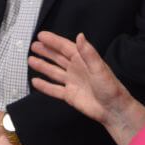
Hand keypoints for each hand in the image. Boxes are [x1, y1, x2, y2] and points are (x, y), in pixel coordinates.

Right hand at [28, 32, 144, 144]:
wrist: (113, 110)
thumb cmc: (110, 87)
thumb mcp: (99, 68)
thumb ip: (88, 53)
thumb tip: (80, 36)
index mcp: (83, 60)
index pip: (65, 47)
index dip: (53, 41)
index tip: (41, 35)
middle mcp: (76, 69)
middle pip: (57, 57)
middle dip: (45, 51)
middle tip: (33, 45)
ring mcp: (72, 82)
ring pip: (53, 72)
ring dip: (42, 66)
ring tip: (30, 60)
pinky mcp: (69, 95)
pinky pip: (54, 89)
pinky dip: (45, 86)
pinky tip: (35, 82)